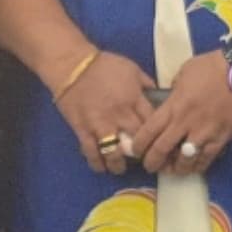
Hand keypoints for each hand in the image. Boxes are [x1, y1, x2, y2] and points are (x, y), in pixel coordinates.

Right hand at [51, 48, 159, 176]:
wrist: (72, 65)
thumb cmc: (103, 65)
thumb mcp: (132, 70)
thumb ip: (146, 85)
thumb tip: (159, 97)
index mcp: (134, 99)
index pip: (152, 124)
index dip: (157, 137)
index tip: (157, 143)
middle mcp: (119, 115)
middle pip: (137, 142)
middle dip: (142, 153)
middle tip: (142, 158)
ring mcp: (100, 125)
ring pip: (114, 153)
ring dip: (119, 164)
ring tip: (121, 167)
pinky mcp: (82, 130)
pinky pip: (91, 153)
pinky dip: (97, 163)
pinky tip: (102, 166)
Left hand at [133, 51, 231, 178]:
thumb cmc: (213, 66)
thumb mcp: (185, 72)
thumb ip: (175, 89)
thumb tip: (171, 98)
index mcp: (174, 106)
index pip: (149, 131)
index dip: (138, 145)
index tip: (135, 150)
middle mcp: (186, 123)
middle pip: (162, 150)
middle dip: (152, 162)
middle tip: (149, 165)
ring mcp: (204, 133)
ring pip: (184, 160)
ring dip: (175, 168)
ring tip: (171, 169)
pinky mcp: (221, 138)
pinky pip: (206, 159)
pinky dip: (197, 166)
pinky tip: (192, 167)